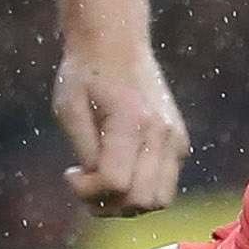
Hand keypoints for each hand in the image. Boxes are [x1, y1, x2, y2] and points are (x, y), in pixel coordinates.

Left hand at [56, 38, 188, 216]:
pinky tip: (119, 170)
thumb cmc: (85, 75)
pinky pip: (164, 186)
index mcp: (132, 121)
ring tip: (102, 184)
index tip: (69, 172)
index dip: (85, 191)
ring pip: (158, 200)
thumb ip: (84, 152)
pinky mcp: (180, 142)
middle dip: (107, 204)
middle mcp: (162, 133)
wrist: (116, 44)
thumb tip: (96, 187)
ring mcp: (176, 139)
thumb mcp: (68, 110)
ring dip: (127, 204)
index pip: (114, 183)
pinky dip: (140, 190)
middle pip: (140, 200)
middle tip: (84, 185)